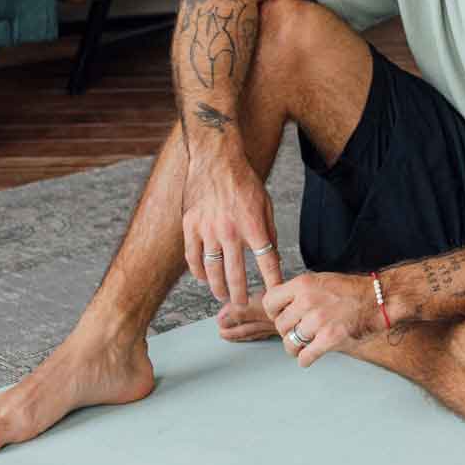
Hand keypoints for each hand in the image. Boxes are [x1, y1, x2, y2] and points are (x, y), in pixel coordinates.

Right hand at [182, 154, 284, 306]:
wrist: (216, 159)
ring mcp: (207, 229)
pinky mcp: (190, 225)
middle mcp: (230, 231)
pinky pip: (193, 257)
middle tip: (241, 304)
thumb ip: (269, 232)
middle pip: (236, 274)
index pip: (266, 262)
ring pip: (212, 270)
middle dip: (240, 294)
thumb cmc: (244, 181)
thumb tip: (272, 258)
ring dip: (218, 287)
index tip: (274, 297)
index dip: (272, 282)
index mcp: (253, 225)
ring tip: (223, 295)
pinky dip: (198, 271)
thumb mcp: (265, 204)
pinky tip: (203, 278)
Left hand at [263, 272, 378, 367]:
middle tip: (297, 333)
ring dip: (294, 348)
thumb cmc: (351, 291)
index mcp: (303, 284)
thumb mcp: (320, 281)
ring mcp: (318, 320)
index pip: (270, 301)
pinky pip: (305, 356)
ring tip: (302, 347)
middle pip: (280, 325)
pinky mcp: (330, 338)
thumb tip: (281, 308)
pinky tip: (309, 357)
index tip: (280, 317)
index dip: (274, 312)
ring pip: (289, 342)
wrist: (379, 299)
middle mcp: (307, 301)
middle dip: (287, 332)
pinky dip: (305, 360)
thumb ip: (299, 293)